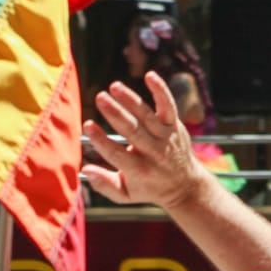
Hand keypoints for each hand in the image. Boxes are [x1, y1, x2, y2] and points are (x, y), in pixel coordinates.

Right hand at [81, 73, 208, 210]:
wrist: (185, 186)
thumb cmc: (149, 188)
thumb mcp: (125, 195)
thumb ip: (104, 185)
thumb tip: (85, 170)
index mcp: (138, 170)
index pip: (117, 153)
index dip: (102, 139)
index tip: (88, 125)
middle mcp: (154, 153)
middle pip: (132, 130)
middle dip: (116, 114)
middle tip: (100, 98)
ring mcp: (165, 137)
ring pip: (147, 116)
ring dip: (130, 100)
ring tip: (114, 86)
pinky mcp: (174, 126)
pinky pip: (169, 106)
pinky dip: (161, 90)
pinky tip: (150, 75)